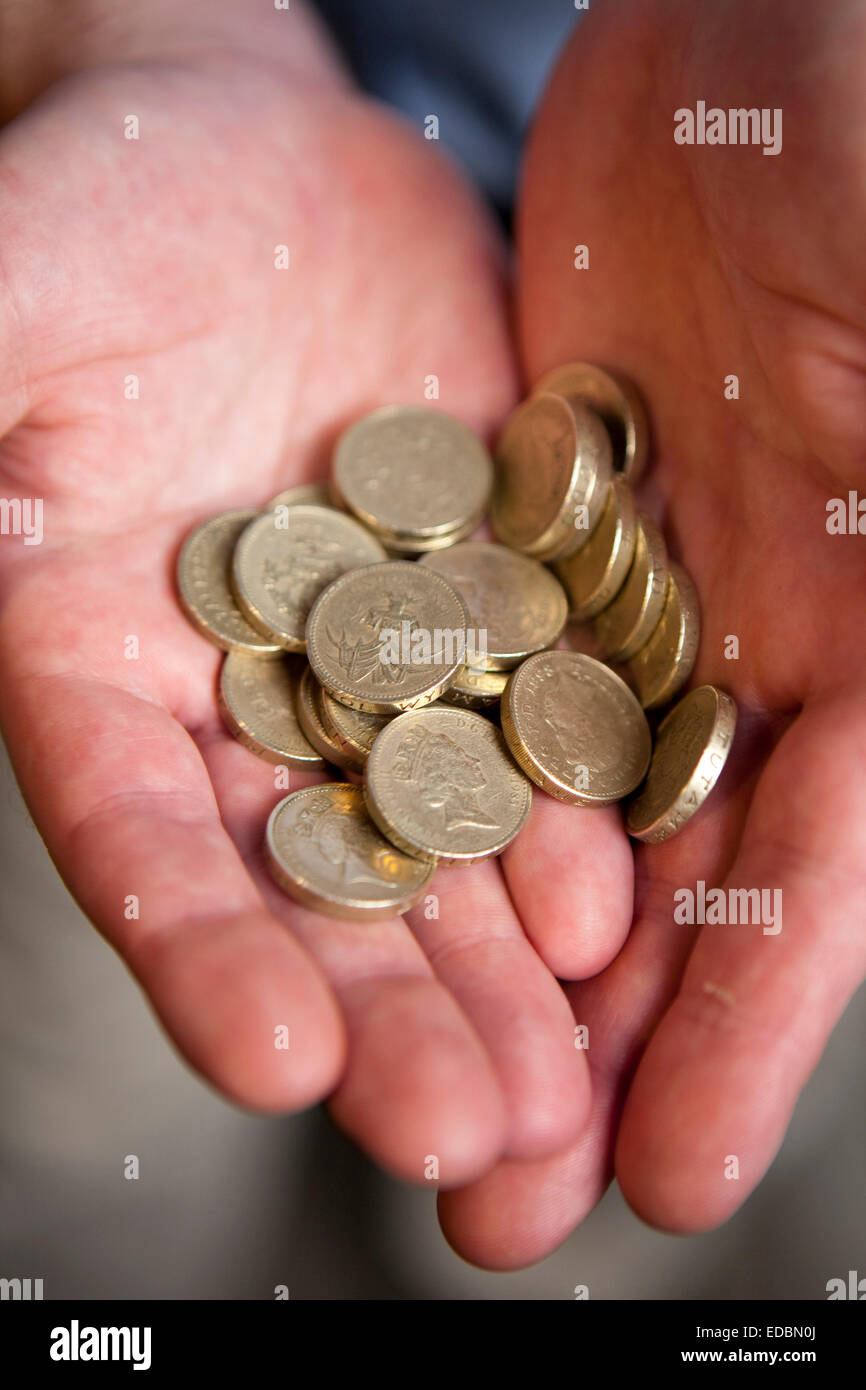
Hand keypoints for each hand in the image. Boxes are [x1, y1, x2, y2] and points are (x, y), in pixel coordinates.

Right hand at [0, 2, 592, 1185]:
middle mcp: (242, 704)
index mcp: (100, 667)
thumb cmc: (114, 214)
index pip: (140, 839)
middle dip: (386, 1012)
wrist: (265, 171)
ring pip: (440, 848)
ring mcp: (377, 671)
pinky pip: (538, 737)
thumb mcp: (25, 294)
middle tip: (460, 1135)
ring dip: (502, 977)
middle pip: (310, 884)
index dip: (203, 950)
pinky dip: (580, 825)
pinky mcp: (488, 617)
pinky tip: (618, 913)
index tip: (274, 1064)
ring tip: (557, 1099)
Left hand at [440, 0, 865, 1264]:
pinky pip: (455, 681)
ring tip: (397, 1086)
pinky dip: (419, 783)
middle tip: (489, 1193)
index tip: (665, 1176)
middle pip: (667, 882)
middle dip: (586, 1045)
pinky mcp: (519, 527)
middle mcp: (755, 639)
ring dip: (482, 953)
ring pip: (546, 805)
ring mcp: (626, 589)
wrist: (752, 28)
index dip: (753, 1028)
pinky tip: (360, 881)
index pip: (816, 872)